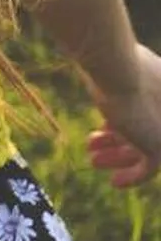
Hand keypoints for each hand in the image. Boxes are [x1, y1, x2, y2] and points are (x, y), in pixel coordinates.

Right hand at [87, 43, 160, 187]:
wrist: (114, 66)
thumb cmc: (106, 59)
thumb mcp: (111, 65)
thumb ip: (112, 72)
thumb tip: (88, 59)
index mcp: (159, 83)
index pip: (145, 112)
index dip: (123, 122)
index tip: (102, 127)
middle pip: (143, 130)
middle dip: (117, 141)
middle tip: (92, 144)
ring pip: (144, 148)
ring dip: (118, 157)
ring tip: (93, 161)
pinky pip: (149, 168)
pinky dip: (132, 176)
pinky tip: (114, 181)